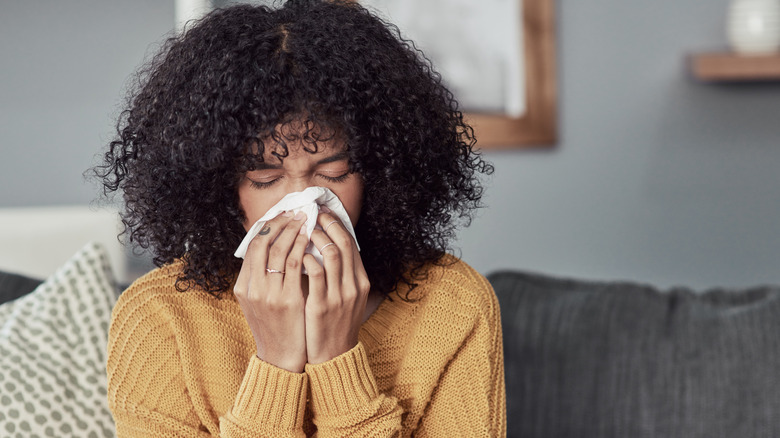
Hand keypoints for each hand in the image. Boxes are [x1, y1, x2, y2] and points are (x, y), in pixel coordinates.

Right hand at [233, 211, 309, 372]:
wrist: (280, 358)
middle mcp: (252, 288)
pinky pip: (294, 265)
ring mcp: (268, 294)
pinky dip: (301, 248)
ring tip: (305, 219)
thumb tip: (272, 248)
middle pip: (262, 243)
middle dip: (280, 223)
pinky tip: (311, 239)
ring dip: (293, 231)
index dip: (268, 226)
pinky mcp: (287, 300)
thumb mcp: (259, 302)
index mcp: (243, 287)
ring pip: (278, 250)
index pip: (252, 246)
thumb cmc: (275, 327)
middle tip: (296, 211)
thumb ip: (261, 278)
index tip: (282, 215)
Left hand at [302, 211, 370, 364]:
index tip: (322, 213)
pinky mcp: (322, 306)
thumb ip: (341, 275)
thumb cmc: (335, 324)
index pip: (351, 243)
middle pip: (344, 243)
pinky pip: (315, 274)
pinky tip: (296, 255)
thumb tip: (327, 247)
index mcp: (360, 281)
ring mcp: (339, 296)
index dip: (337, 224)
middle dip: (327, 223)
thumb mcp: (346, 298)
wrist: (334, 356)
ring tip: (302, 230)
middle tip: (311, 213)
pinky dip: (306, 259)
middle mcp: (353, 286)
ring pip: (331, 254)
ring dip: (316, 238)